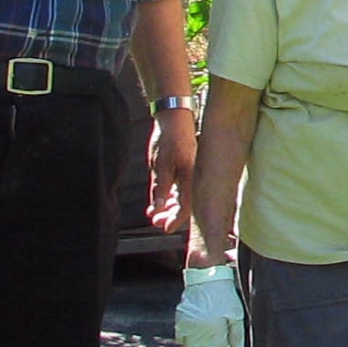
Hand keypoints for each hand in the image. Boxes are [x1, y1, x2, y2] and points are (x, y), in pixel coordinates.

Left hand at [144, 109, 196, 233]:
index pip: (185, 209)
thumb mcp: (160, 166)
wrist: (176, 119)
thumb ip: (160, 188)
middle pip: (184, 206)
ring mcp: (191, 174)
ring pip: (182, 197)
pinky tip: (160, 199)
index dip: (174, 220)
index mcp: (190, 180)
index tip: (163, 227)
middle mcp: (194, 179)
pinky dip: (171, 195)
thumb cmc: (169, 141)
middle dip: (168, 215)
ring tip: (153, 212)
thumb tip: (158, 209)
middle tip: (154, 221)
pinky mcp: (188, 168)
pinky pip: (182, 188)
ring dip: (168, 206)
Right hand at [175, 263, 246, 346]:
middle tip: (221, 343)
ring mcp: (188, 328)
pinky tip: (197, 333)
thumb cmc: (225, 295)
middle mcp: (201, 333)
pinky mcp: (180, 321)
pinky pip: (182, 340)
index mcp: (216, 332)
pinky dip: (189, 340)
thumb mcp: (236, 315)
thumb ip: (237, 337)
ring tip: (210, 335)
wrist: (205, 276)